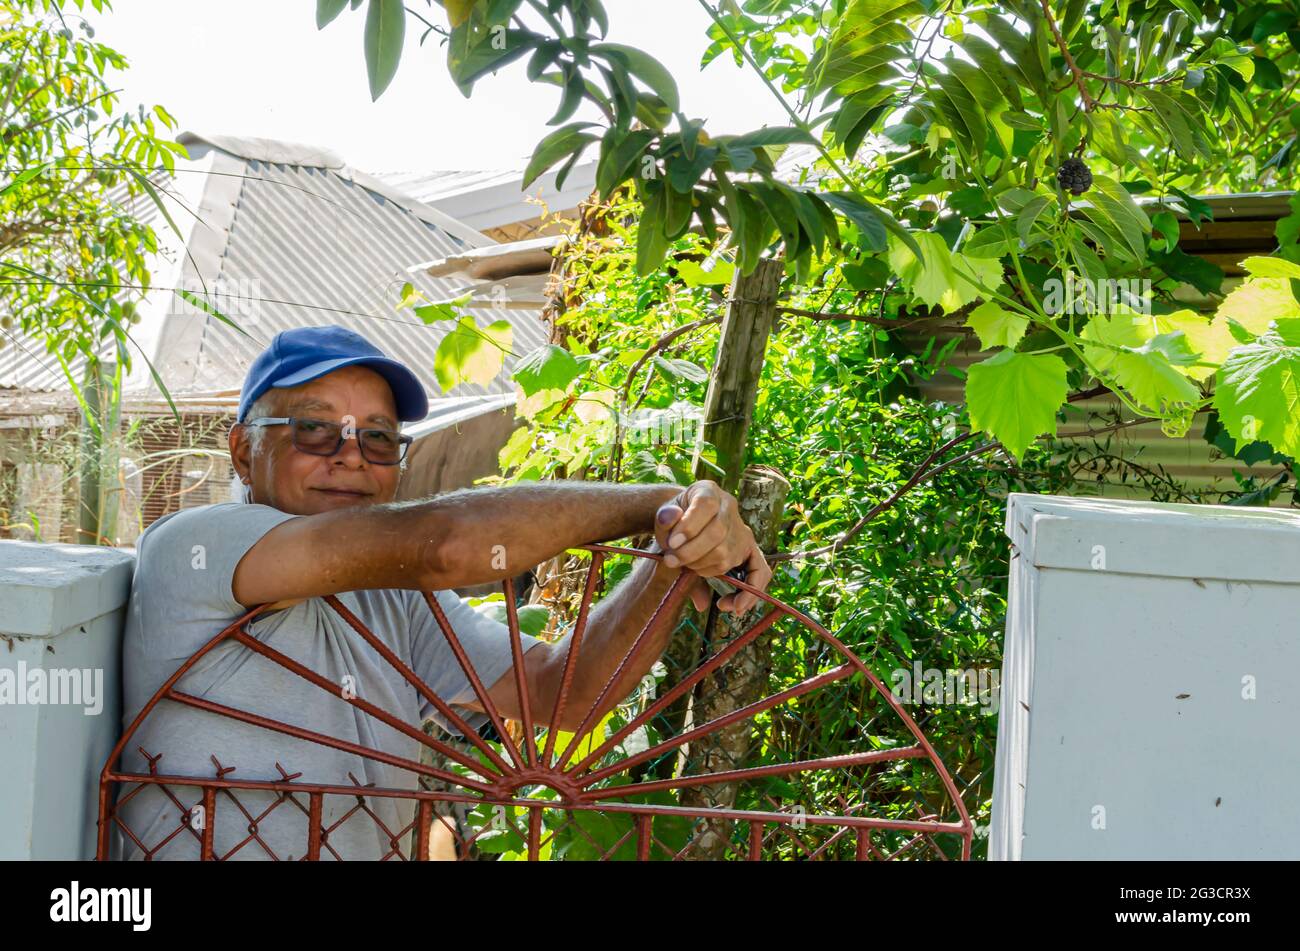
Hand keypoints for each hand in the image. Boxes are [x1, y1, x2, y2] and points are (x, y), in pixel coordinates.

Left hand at [653, 480, 771, 613]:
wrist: (683, 525)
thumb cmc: (673, 522)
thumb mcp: (664, 516)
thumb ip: (665, 518)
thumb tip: (670, 518)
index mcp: (709, 491)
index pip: (706, 505)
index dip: (689, 527)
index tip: (671, 545)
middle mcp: (730, 508)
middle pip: (717, 533)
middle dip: (691, 553)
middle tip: (671, 562)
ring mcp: (742, 531)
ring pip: (728, 556)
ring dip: (704, 569)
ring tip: (688, 570)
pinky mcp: (749, 551)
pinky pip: (760, 572)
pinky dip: (749, 592)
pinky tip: (733, 607)